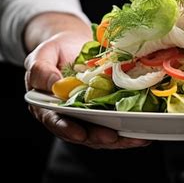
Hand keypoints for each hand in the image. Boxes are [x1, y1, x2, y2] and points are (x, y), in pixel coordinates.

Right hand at [24, 12, 150, 148]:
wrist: (72, 43)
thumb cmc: (54, 51)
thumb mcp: (41, 55)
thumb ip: (41, 70)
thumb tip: (53, 84)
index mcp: (48, 107)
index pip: (56, 122)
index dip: (68, 130)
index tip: (81, 134)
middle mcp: (68, 116)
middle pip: (83, 133)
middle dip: (99, 137)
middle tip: (113, 137)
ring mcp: (88, 115)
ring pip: (102, 133)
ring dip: (119, 139)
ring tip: (135, 139)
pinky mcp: (105, 110)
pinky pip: (116, 123)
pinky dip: (129, 129)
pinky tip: (143, 134)